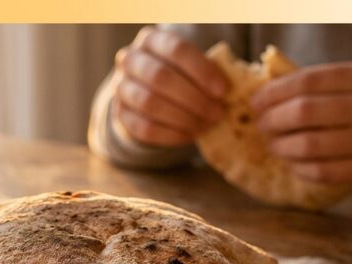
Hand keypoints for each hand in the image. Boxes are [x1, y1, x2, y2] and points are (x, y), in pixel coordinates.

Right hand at [111, 26, 227, 146]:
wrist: (145, 91)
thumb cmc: (178, 74)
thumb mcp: (190, 65)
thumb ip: (206, 72)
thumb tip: (231, 91)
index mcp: (152, 40)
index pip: (176, 49)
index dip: (201, 70)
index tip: (222, 91)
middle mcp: (130, 59)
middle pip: (161, 77)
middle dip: (194, 98)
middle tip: (217, 113)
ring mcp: (121, 87)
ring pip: (150, 103)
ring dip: (183, 118)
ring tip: (206, 125)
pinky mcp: (120, 114)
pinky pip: (145, 128)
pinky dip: (172, 134)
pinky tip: (190, 135)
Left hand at [250, 61, 351, 187]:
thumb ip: (329, 84)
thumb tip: (272, 92)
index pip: (308, 81)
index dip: (274, 93)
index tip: (256, 102)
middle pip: (304, 113)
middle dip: (272, 120)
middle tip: (261, 125)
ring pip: (309, 145)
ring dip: (281, 147)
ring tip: (273, 145)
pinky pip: (322, 171)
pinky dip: (299, 167)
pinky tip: (293, 163)